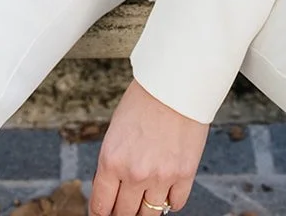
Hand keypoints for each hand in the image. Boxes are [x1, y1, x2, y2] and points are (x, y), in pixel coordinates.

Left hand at [89, 78, 209, 214]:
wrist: (175, 82)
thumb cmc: (143, 100)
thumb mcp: (116, 132)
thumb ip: (113, 163)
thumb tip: (112, 190)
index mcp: (111, 161)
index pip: (101, 206)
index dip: (101, 213)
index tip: (104, 213)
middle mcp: (134, 174)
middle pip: (124, 214)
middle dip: (122, 212)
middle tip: (125, 206)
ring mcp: (161, 177)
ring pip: (150, 215)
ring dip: (146, 209)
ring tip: (146, 198)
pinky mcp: (184, 174)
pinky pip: (175, 204)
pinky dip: (170, 201)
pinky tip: (167, 189)